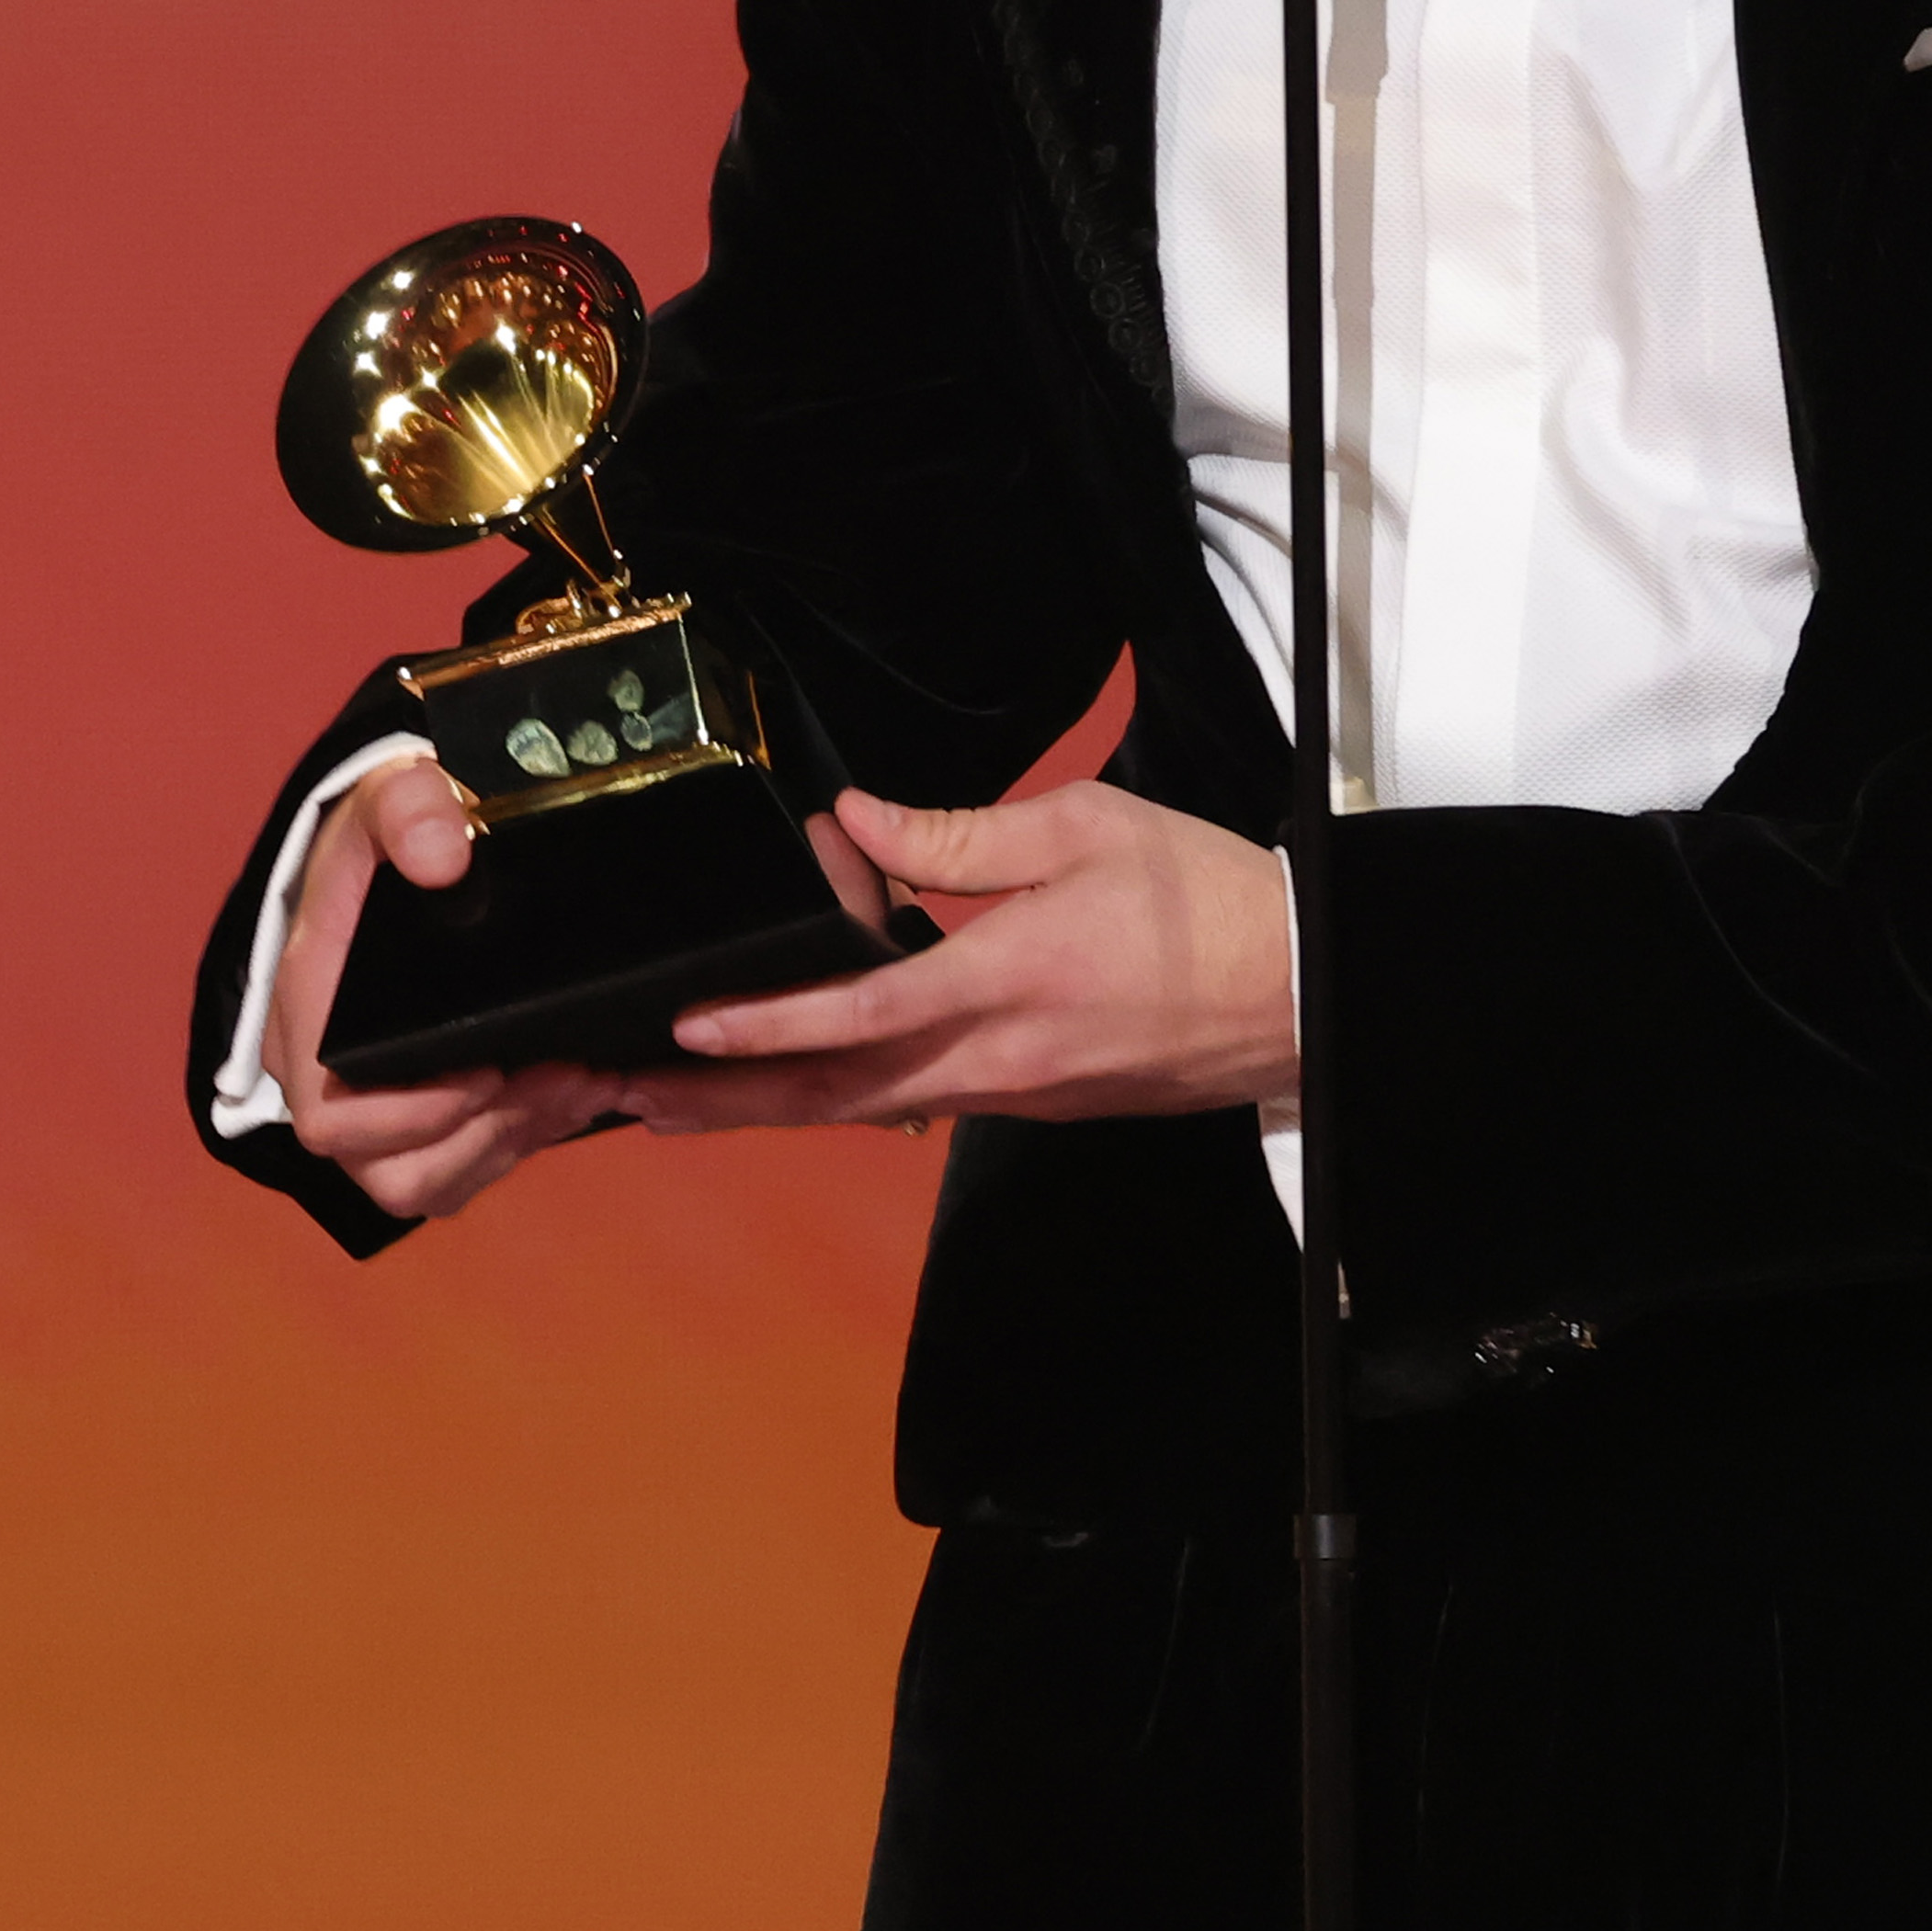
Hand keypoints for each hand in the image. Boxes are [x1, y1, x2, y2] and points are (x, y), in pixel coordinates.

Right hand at [266, 758, 629, 1221]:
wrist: (404, 850)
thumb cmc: (388, 833)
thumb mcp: (389, 794)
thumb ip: (409, 808)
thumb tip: (444, 857)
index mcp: (306, 1015)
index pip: (330, 1114)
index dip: (411, 1115)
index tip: (489, 1068)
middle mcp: (326, 1078)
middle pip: (386, 1171)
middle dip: (484, 1136)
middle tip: (567, 1075)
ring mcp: (373, 1106)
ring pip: (430, 1183)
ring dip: (513, 1143)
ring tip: (585, 1080)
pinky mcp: (422, 1114)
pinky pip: (463, 1170)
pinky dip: (524, 1141)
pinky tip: (580, 1089)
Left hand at [623, 780, 1294, 1137]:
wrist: (1304, 993)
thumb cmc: (1205, 898)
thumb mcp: (1083, 828)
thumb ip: (957, 834)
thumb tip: (858, 823)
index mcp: (1010, 981)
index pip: (863, 1012)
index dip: (768, 1023)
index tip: (687, 1027)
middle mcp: (1001, 1061)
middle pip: (838, 1092)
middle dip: (727, 1100)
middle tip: (627, 1099)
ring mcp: (1018, 1094)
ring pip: (871, 1107)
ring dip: (771, 1105)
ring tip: (677, 1105)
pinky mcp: (1038, 1102)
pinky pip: (920, 1101)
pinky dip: (846, 1093)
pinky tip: (801, 1080)